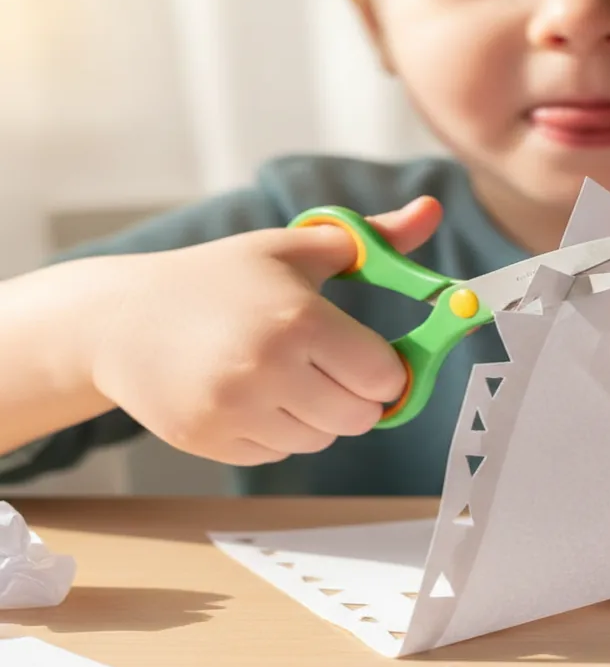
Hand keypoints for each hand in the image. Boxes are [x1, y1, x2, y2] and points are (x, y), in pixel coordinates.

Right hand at [86, 197, 442, 464]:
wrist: (119, 319)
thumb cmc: (219, 279)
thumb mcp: (294, 249)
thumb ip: (374, 240)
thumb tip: (432, 211)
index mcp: (299, 319)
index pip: (384, 377)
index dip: (386, 371)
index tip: (372, 358)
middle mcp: (268, 369)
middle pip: (360, 418)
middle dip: (356, 396)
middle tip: (327, 367)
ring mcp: (236, 410)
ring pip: (321, 440)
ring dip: (316, 416)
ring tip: (281, 375)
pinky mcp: (211, 442)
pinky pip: (278, 454)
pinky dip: (276, 433)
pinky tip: (248, 395)